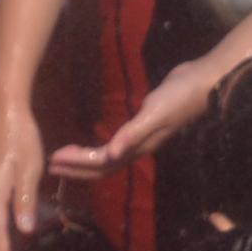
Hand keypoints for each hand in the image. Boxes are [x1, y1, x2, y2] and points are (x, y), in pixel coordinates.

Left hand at [52, 55, 215, 178]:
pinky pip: (116, 144)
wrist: (201, 83)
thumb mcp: (154, 114)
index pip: (102, 163)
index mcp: (139, 147)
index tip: (52, 161)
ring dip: (85, 160)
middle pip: (103, 166)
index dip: (77, 164)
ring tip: (64, 156)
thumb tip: (111, 155)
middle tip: (50, 164)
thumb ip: (133, 134)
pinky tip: (92, 142)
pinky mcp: (143, 126)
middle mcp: (139, 147)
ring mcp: (142, 138)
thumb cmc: (179, 98)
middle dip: (76, 168)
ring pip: (109, 158)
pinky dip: (100, 148)